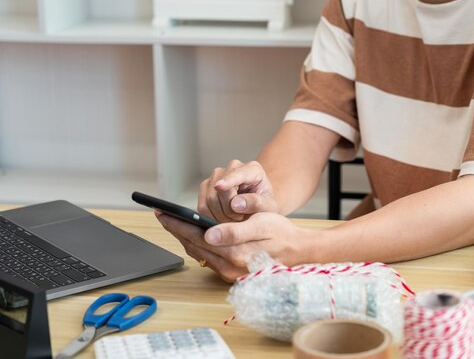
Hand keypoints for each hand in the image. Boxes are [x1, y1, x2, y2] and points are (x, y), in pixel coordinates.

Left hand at [156, 211, 315, 281]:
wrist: (298, 253)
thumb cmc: (282, 234)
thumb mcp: (261, 224)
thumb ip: (234, 231)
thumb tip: (208, 234)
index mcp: (234, 254)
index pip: (196, 237)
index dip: (177, 223)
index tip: (162, 212)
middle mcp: (228, 268)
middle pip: (193, 246)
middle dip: (176, 229)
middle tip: (162, 214)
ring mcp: (229, 274)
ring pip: (198, 253)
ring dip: (185, 237)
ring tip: (174, 222)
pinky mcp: (231, 274)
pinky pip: (207, 258)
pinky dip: (197, 245)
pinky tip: (194, 234)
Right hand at [198, 159, 277, 222]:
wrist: (257, 206)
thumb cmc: (264, 205)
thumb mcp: (269, 207)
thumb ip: (257, 203)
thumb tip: (235, 204)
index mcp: (252, 169)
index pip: (238, 174)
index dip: (228, 180)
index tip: (220, 187)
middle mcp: (233, 167)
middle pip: (220, 191)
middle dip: (228, 212)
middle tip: (240, 219)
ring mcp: (217, 175)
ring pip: (209, 199)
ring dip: (220, 216)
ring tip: (234, 219)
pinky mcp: (206, 186)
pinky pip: (202, 206)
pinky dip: (211, 217)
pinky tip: (222, 220)